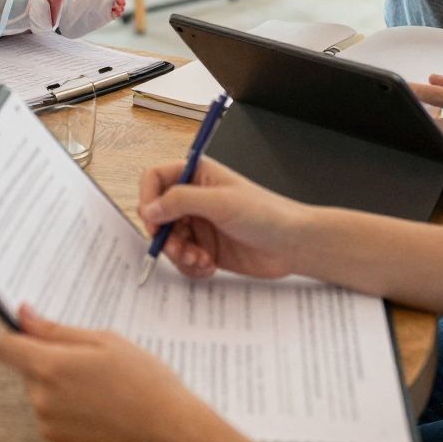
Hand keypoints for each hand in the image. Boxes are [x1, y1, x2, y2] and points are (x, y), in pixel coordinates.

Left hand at [0, 307, 216, 441]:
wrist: (170, 435)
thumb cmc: (144, 381)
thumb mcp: (105, 341)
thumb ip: (55, 330)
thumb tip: (22, 314)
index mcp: (50, 367)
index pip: (4, 347)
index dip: (16, 336)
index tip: (34, 334)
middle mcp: (41, 399)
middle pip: (26, 370)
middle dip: (48, 362)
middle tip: (90, 362)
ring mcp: (49, 426)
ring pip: (40, 394)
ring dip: (59, 388)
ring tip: (101, 388)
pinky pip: (52, 418)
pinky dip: (68, 411)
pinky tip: (101, 410)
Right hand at [135, 155, 308, 280]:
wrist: (294, 245)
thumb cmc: (266, 214)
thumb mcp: (221, 203)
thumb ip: (181, 201)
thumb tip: (150, 208)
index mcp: (197, 176)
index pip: (156, 178)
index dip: (148, 198)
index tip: (152, 219)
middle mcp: (195, 199)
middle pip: (158, 214)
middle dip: (164, 234)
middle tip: (178, 247)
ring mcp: (200, 225)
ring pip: (168, 239)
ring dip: (178, 253)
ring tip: (199, 259)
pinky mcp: (206, 248)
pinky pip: (183, 259)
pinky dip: (190, 265)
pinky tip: (208, 266)